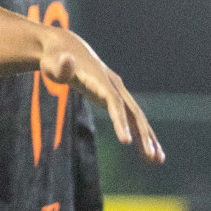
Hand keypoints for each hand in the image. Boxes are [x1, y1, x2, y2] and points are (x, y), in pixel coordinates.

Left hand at [42, 29, 163, 163]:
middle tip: (152, 157)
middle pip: (133, 112)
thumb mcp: (52, 64)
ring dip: (148, 138)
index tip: (126, 143)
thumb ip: (61, 67)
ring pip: (137, 118)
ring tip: (158, 160)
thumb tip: (68, 60)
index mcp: (101, 79)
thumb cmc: (54, 59)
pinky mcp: (114, 99)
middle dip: (143, 135)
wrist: (64, 49)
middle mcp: (114, 86)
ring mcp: (117, 92)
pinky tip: (147, 153)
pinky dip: (139, 135)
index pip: (114, 103)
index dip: (120, 121)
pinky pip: (130, 119)